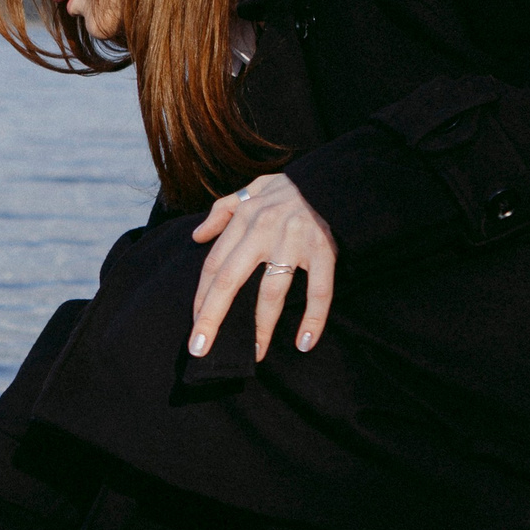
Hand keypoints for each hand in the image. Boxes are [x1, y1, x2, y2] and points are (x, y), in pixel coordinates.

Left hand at [189, 173, 336, 361]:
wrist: (334, 177)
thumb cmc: (289, 189)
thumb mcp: (251, 190)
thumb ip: (222, 211)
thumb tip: (197, 236)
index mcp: (245, 220)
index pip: (214, 265)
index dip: (202, 297)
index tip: (195, 323)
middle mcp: (265, 231)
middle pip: (230, 281)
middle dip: (212, 317)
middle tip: (200, 348)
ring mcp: (295, 242)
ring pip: (272, 291)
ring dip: (262, 326)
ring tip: (254, 353)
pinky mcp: (324, 251)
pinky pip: (319, 290)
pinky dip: (314, 317)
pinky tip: (305, 342)